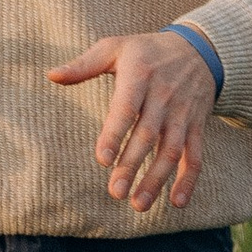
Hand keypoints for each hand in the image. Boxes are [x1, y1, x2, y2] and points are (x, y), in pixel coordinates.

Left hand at [49, 29, 216, 216]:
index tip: (102, 159)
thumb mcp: (115, 47)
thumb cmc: (146, 51)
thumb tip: (51, 75)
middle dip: (132, 165)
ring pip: (171, 150)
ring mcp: (182, 113)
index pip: (127, 107)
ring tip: (138, 204)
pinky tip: (176, 203)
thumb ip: (83, 64)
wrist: (200, 50)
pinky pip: (195, 155)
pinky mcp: (196, 126)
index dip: (115, 133)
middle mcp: (164, 96)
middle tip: (115, 191)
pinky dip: (188, 180)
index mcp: (140, 75)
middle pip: (147, 134)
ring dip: (156, 179)